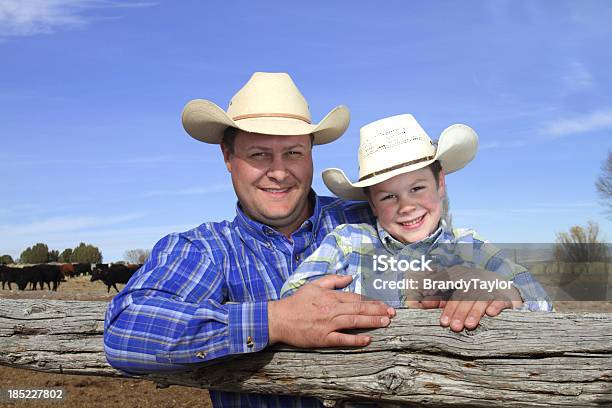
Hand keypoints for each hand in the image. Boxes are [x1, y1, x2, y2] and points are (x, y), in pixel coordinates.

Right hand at [268, 274, 395, 347]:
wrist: (279, 318)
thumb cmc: (296, 302)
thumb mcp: (314, 285)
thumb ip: (333, 280)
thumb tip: (350, 277)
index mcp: (330, 296)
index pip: (355, 297)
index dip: (371, 301)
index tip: (383, 304)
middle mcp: (331, 309)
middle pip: (358, 309)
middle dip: (377, 311)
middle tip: (392, 313)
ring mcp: (328, 324)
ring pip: (354, 322)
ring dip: (371, 322)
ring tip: (386, 322)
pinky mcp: (323, 338)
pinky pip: (342, 339)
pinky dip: (355, 339)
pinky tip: (367, 339)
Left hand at [405, 265, 522, 330]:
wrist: (501, 287)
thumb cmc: (470, 293)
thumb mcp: (452, 293)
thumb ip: (436, 298)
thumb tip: (416, 304)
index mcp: (459, 276)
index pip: (449, 289)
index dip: (443, 302)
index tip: (440, 319)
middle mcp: (474, 279)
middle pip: (464, 295)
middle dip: (458, 311)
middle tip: (453, 326)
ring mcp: (490, 286)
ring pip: (481, 298)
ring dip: (475, 311)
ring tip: (469, 325)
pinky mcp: (505, 294)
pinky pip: (501, 298)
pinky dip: (496, 305)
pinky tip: (491, 313)